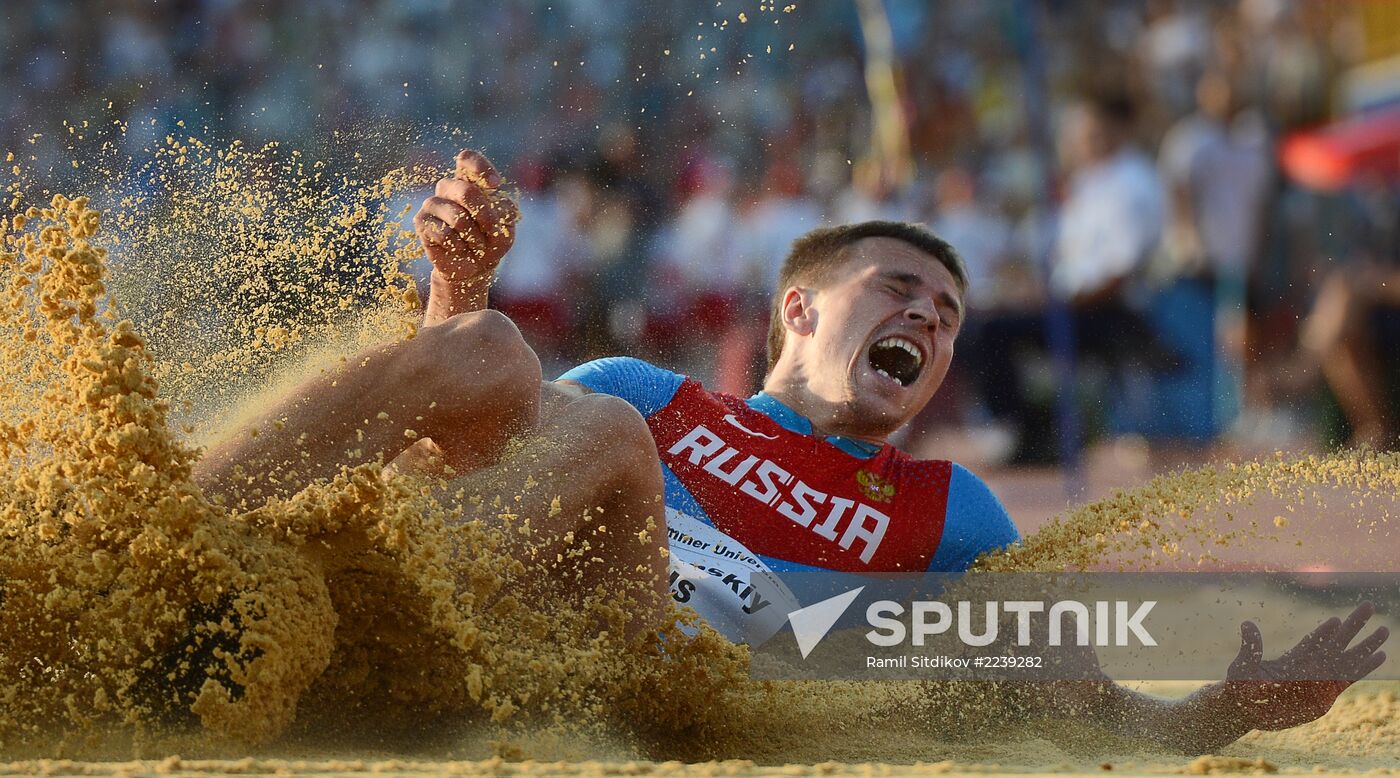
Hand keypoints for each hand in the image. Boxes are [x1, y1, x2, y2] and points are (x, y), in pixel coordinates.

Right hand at [414, 149, 520, 288]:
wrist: (474, 268)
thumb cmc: (491, 241)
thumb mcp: (506, 226)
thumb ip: (504, 210)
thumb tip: (493, 196)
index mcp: (469, 181)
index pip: (467, 159)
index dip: (480, 168)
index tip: (494, 185)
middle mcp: (448, 187)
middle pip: (466, 191)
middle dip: (485, 217)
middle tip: (491, 232)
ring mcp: (432, 203)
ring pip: (457, 217)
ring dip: (474, 237)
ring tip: (475, 245)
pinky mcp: (421, 221)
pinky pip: (444, 233)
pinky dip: (458, 246)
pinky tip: (458, 249)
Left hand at [1214, 602, 1388, 730]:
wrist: (1249, 711)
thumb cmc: (1241, 688)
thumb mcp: (1244, 666)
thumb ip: (1251, 647)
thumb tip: (1247, 624)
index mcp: (1292, 659)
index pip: (1313, 641)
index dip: (1324, 632)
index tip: (1336, 620)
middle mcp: (1310, 665)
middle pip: (1336, 642)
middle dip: (1354, 625)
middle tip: (1370, 606)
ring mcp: (1321, 679)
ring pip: (1349, 657)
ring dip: (1366, 645)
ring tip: (1384, 630)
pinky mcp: (1327, 694)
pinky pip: (1351, 678)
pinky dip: (1365, 667)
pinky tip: (1380, 656)